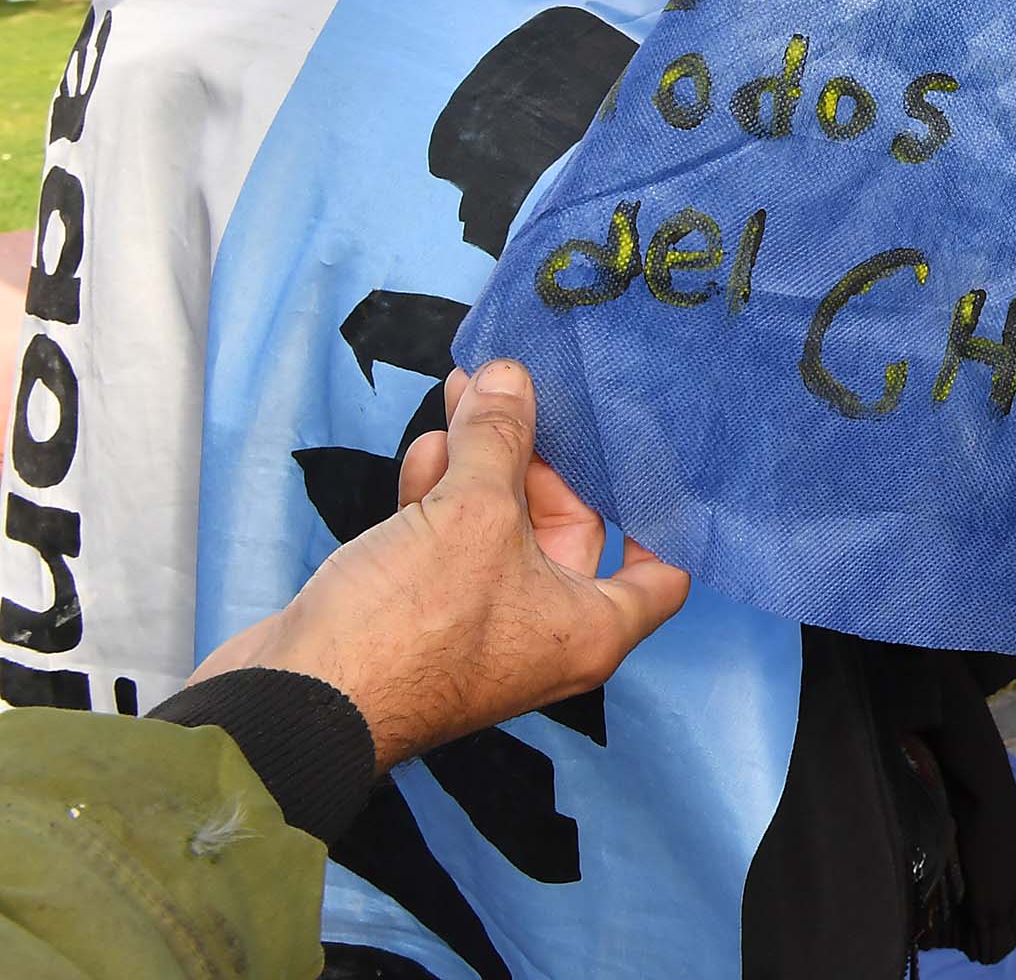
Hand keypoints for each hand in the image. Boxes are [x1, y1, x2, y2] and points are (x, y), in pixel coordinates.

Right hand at [190, 361, 689, 768]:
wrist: (292, 702)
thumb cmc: (404, 629)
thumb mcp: (470, 514)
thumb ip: (499, 439)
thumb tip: (510, 377)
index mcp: (589, 628)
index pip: (659, 572)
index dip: (658, 514)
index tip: (639, 453)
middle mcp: (544, 633)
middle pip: (571, 528)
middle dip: (543, 459)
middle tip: (522, 394)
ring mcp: (480, 625)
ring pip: (501, 529)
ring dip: (485, 465)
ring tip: (466, 401)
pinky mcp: (421, 614)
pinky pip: (450, 543)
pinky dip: (442, 495)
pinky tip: (428, 451)